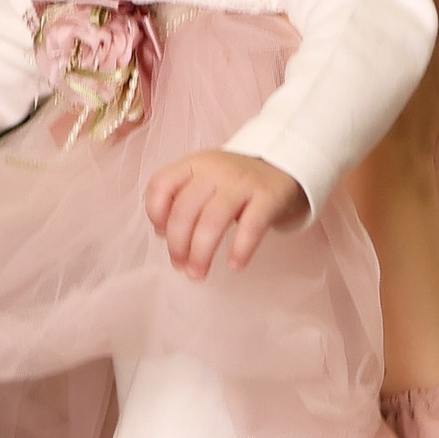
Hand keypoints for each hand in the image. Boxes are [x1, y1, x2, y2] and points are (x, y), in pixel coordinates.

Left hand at [143, 145, 307, 277]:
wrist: (284, 166)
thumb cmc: (235, 183)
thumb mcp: (206, 180)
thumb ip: (183, 200)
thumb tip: (164, 234)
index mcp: (195, 164)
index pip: (161, 184)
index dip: (155, 213)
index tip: (162, 235)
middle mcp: (215, 169)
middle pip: (184, 210)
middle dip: (178, 245)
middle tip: (181, 267)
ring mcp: (242, 182)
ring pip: (212, 221)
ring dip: (201, 253)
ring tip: (199, 274)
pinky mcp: (268, 196)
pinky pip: (251, 226)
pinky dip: (240, 249)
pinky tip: (235, 266)